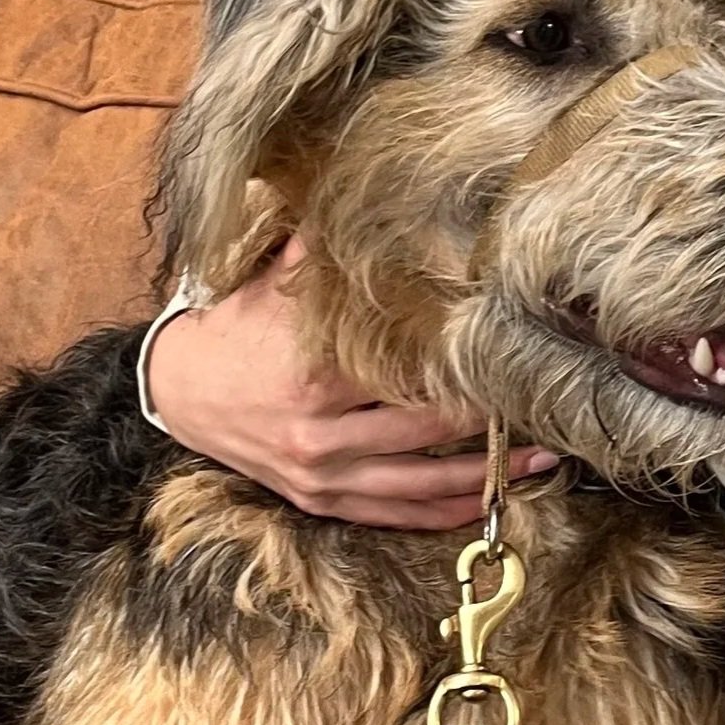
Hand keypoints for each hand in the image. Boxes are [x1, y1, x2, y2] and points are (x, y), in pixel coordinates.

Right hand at [144, 238, 557, 529]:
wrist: (178, 392)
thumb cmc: (234, 332)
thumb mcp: (271, 287)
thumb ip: (321, 255)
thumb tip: (367, 209)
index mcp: (316, 375)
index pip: (409, 374)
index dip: (465, 370)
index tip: (511, 356)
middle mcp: (322, 433)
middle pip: (428, 432)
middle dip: (491, 424)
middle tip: (546, 408)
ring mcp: (323, 474)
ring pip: (422, 485)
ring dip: (488, 479)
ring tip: (543, 464)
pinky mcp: (320, 502)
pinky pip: (394, 515)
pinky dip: (443, 512)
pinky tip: (488, 502)